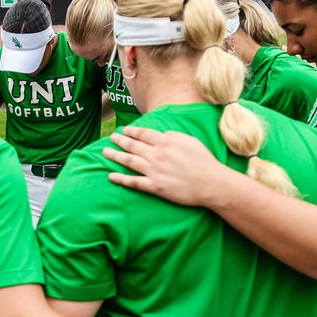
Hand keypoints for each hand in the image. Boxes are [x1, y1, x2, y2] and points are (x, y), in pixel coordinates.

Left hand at [104, 127, 220, 206]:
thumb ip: (173, 135)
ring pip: (129, 161)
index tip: (124, 130)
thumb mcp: (190, 140)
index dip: (131, 131)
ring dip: (116, 156)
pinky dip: (121, 179)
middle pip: (133, 146)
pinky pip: (134, 182)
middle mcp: (157, 155)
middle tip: (110, 138)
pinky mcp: (155, 186)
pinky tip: (111, 176)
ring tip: (105, 152)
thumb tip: (161, 134)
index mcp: (165, 142)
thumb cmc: (204, 161)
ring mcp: (154, 171)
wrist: (211, 183)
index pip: (143, 134)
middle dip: (120, 141)